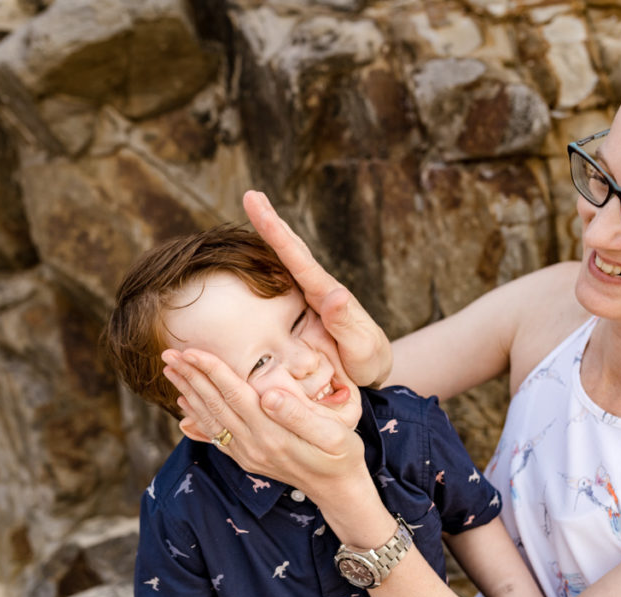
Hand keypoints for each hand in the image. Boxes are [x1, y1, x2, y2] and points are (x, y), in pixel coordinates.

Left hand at [161, 347, 370, 501]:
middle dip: (190, 376)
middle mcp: (254, 445)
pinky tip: (184, 405)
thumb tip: (269, 395)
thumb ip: (300, 413)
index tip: (190, 350)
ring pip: (210, 419)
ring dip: (188, 393)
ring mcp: (247, 454)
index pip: (235, 393)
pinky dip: (196, 418)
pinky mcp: (246, 459)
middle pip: (214, 404)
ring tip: (171, 372)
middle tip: (168, 354)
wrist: (338, 488)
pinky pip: (214, 436)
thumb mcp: (332, 432)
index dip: (211, 369)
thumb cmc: (341, 453)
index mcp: (272, 433)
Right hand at [243, 190, 392, 386]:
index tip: (259, 207)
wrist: (369, 376)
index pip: (298, 260)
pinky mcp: (299, 313)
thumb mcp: (362, 349)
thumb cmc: (368, 363)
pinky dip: (263, 267)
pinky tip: (251, 255)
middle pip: (290, 251)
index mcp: (327, 295)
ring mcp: (307, 300)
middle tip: (251, 194)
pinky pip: (277, 287)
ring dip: (267, 237)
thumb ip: (347, 324)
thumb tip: (335, 294)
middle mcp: (316, 290)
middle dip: (271, 222)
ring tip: (253, 207)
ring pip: (282, 263)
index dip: (277, 234)